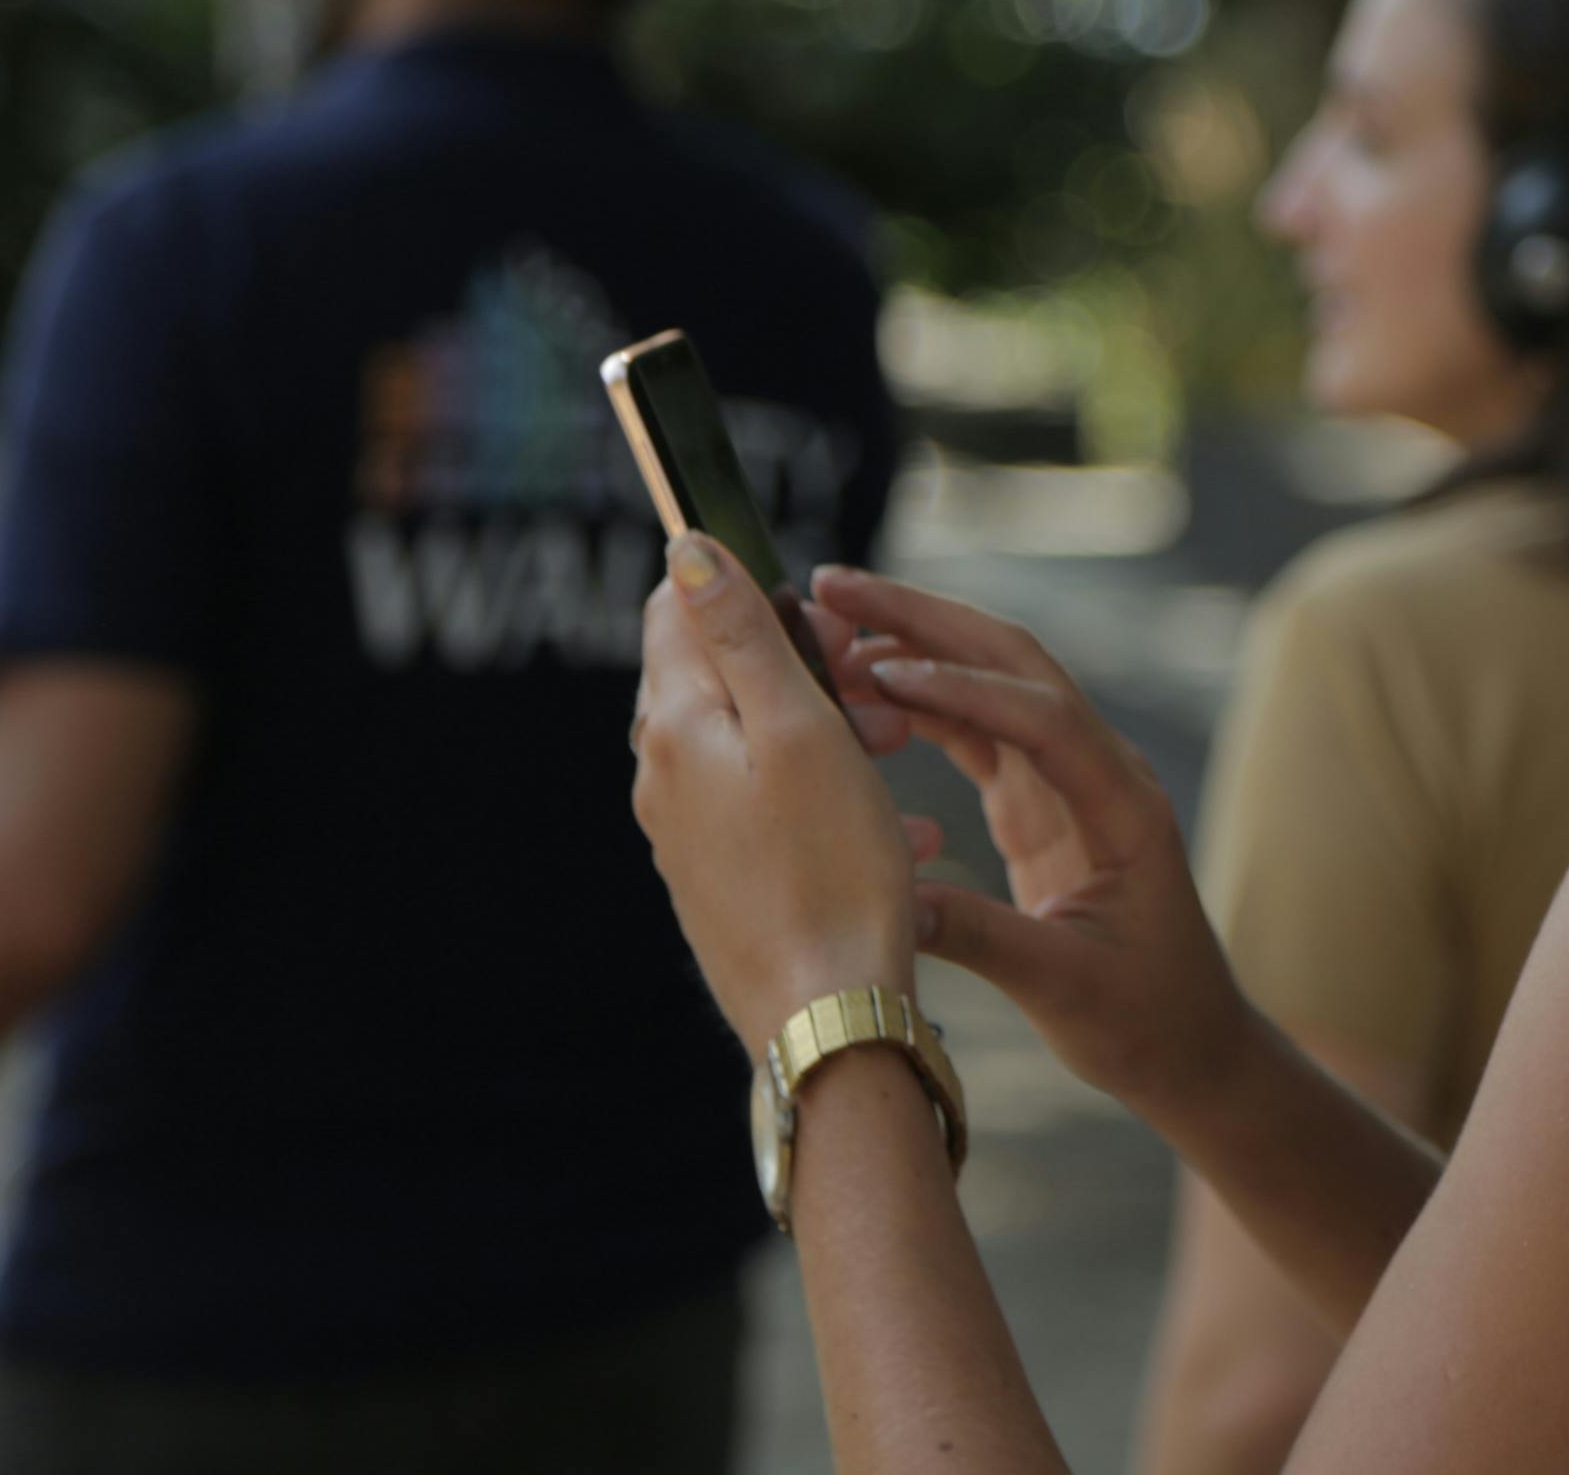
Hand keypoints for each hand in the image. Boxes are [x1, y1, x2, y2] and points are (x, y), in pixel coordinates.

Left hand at [632, 535, 925, 1055]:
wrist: (829, 1022)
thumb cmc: (830, 872)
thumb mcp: (800, 727)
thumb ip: (741, 632)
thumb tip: (686, 546)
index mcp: (675, 729)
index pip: (676, 607)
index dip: (751, 588)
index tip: (824, 616)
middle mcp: (664, 779)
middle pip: (723, 675)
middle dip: (806, 662)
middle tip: (880, 689)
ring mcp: (689, 837)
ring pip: (758, 743)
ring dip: (831, 727)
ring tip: (903, 750)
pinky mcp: (723, 882)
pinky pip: (773, 808)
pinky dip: (832, 794)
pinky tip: (901, 827)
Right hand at [809, 567, 1255, 1123]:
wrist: (1190, 1047)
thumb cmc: (1147, 1022)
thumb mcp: (1066, 989)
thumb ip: (983, 939)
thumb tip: (888, 904)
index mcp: (1124, 806)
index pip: (1044, 718)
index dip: (962, 689)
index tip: (881, 671)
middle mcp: (1101, 773)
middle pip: (1014, 664)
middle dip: (928, 619)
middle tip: (836, 585)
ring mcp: (1069, 782)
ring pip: (990, 684)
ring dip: (917, 646)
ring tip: (831, 620)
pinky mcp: (1039, 803)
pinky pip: (976, 731)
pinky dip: (921, 704)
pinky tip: (861, 687)